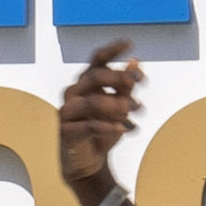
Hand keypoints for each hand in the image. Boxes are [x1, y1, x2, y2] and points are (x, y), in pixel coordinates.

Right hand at [56, 42, 146, 205]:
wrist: (89, 162)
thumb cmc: (103, 131)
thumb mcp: (120, 107)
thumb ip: (126, 86)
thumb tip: (135, 62)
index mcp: (86, 82)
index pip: (97, 59)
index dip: (112, 49)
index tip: (130, 43)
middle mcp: (74, 92)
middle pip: (96, 76)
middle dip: (121, 80)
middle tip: (139, 87)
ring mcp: (68, 111)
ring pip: (92, 101)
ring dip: (118, 105)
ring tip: (134, 111)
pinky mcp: (66, 130)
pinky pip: (89, 125)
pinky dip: (109, 126)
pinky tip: (125, 129)